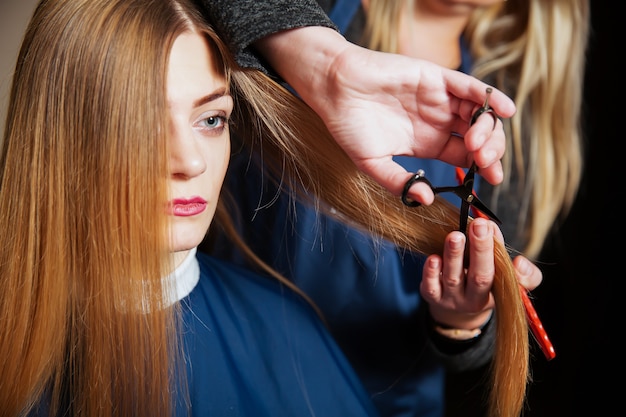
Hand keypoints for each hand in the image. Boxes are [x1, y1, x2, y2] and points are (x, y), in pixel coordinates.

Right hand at [256, 27, 515, 204]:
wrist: (334, 88)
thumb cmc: (349, 125)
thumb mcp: (373, 163)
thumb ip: (400, 182)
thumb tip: (425, 199)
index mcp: (427, 143)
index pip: (465, 157)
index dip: (481, 168)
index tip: (489, 180)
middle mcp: (438, 121)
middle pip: (479, 137)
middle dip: (490, 152)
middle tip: (485, 163)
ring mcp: (439, 99)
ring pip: (478, 114)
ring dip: (489, 130)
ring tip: (479, 145)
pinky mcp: (436, 78)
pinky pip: (470, 87)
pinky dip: (489, 97)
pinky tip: (504, 110)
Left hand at [420, 218, 541, 328]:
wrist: (458, 311)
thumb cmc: (487, 286)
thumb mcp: (509, 283)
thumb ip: (526, 274)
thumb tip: (519, 263)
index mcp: (497, 292)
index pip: (503, 274)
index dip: (497, 249)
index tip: (491, 225)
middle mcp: (474, 298)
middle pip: (480, 277)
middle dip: (480, 250)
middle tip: (478, 225)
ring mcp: (452, 298)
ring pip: (453, 278)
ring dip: (454, 256)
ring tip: (455, 236)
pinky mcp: (433, 297)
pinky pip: (431, 288)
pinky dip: (431, 273)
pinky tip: (433, 257)